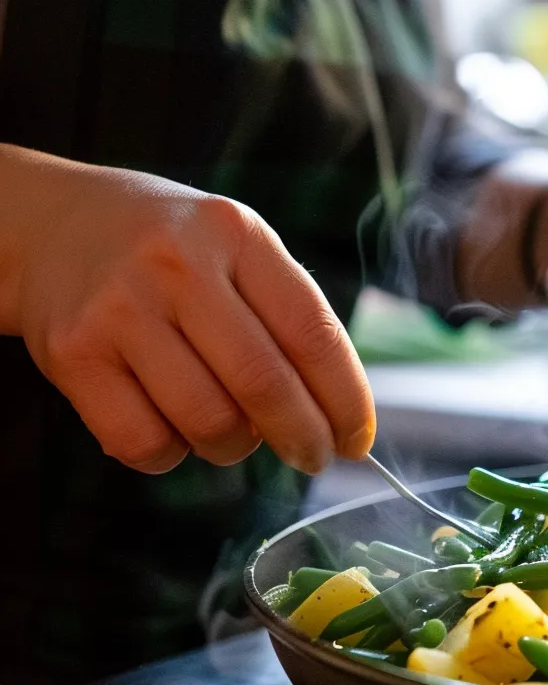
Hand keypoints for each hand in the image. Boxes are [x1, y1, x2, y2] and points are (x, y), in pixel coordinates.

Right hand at [0, 145, 374, 473]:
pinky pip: (144, 441)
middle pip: (265, 384)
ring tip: (232, 431)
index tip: (357, 439)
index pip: (315, 333)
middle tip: (313, 457)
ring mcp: (121, 310)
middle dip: (303, 438)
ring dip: (235, 447)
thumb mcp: (237, 249)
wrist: (53, 227)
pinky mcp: (74, 355)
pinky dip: (172, 455)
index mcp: (237, 235)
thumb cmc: (171, 252)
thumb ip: (289, 317)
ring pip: (209, 421)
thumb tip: (342, 414)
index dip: (346, 400)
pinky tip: (173, 430)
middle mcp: (179, 266)